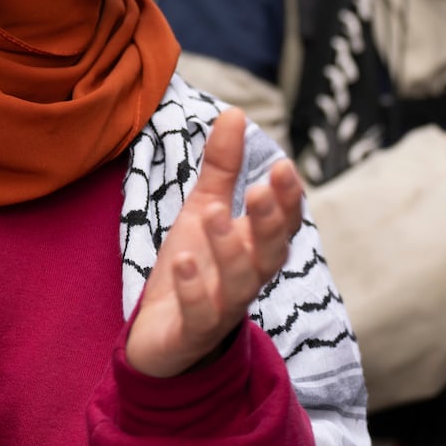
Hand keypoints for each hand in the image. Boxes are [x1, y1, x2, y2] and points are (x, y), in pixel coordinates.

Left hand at [126, 110, 303, 378]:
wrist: (159, 334)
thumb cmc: (191, 266)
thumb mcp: (204, 208)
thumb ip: (222, 167)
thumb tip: (235, 111)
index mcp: (253, 248)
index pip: (280, 224)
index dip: (286, 200)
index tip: (283, 166)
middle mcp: (245, 278)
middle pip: (269, 254)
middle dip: (269, 222)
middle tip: (264, 188)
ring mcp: (220, 308)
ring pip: (238, 284)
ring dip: (228, 250)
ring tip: (212, 214)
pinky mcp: (191, 332)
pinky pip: (199, 315)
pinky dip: (193, 291)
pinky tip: (180, 263)